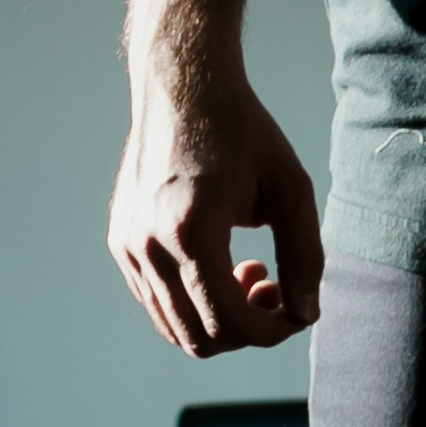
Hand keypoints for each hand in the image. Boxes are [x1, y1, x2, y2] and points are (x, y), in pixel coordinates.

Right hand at [108, 56, 325, 353]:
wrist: (182, 87)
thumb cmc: (242, 132)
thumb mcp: (290, 188)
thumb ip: (305, 257)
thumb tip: (305, 316)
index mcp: (190, 230)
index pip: (227, 323)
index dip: (271, 332)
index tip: (296, 311)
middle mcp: (148, 245)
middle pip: (198, 338)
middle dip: (246, 331)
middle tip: (272, 289)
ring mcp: (127, 246)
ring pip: (173, 328)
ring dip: (219, 319)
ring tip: (248, 272)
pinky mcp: (120, 242)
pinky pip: (157, 303)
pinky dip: (193, 302)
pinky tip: (219, 262)